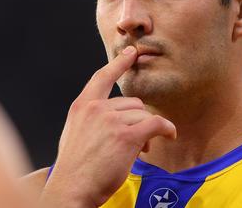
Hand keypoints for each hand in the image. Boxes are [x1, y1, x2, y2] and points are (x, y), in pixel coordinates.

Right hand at [40, 46, 175, 207]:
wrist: (71, 189)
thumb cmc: (75, 169)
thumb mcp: (75, 134)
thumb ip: (93, 119)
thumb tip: (118, 119)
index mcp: (82, 106)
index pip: (102, 77)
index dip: (118, 63)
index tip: (131, 52)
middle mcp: (96, 108)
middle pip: (132, 103)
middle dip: (138, 120)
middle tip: (137, 142)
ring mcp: (111, 121)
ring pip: (143, 115)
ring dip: (147, 131)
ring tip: (141, 150)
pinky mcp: (126, 136)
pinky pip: (156, 124)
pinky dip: (167, 129)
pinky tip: (170, 135)